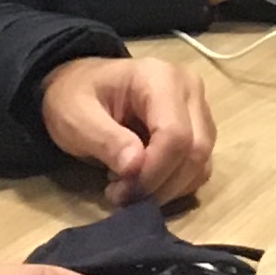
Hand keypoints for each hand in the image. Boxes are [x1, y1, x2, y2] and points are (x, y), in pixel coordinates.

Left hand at [38, 52, 213, 205]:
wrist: (78, 86)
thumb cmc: (74, 98)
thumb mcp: (77, 118)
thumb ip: (106, 140)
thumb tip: (135, 167)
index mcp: (160, 78)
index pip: (175, 134)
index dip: (153, 172)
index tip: (121, 193)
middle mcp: (189, 89)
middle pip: (196, 150)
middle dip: (160, 185)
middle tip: (121, 196)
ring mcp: (198, 109)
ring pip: (201, 163)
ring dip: (168, 188)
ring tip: (128, 186)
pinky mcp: (199, 129)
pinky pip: (199, 167)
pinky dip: (175, 185)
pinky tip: (144, 180)